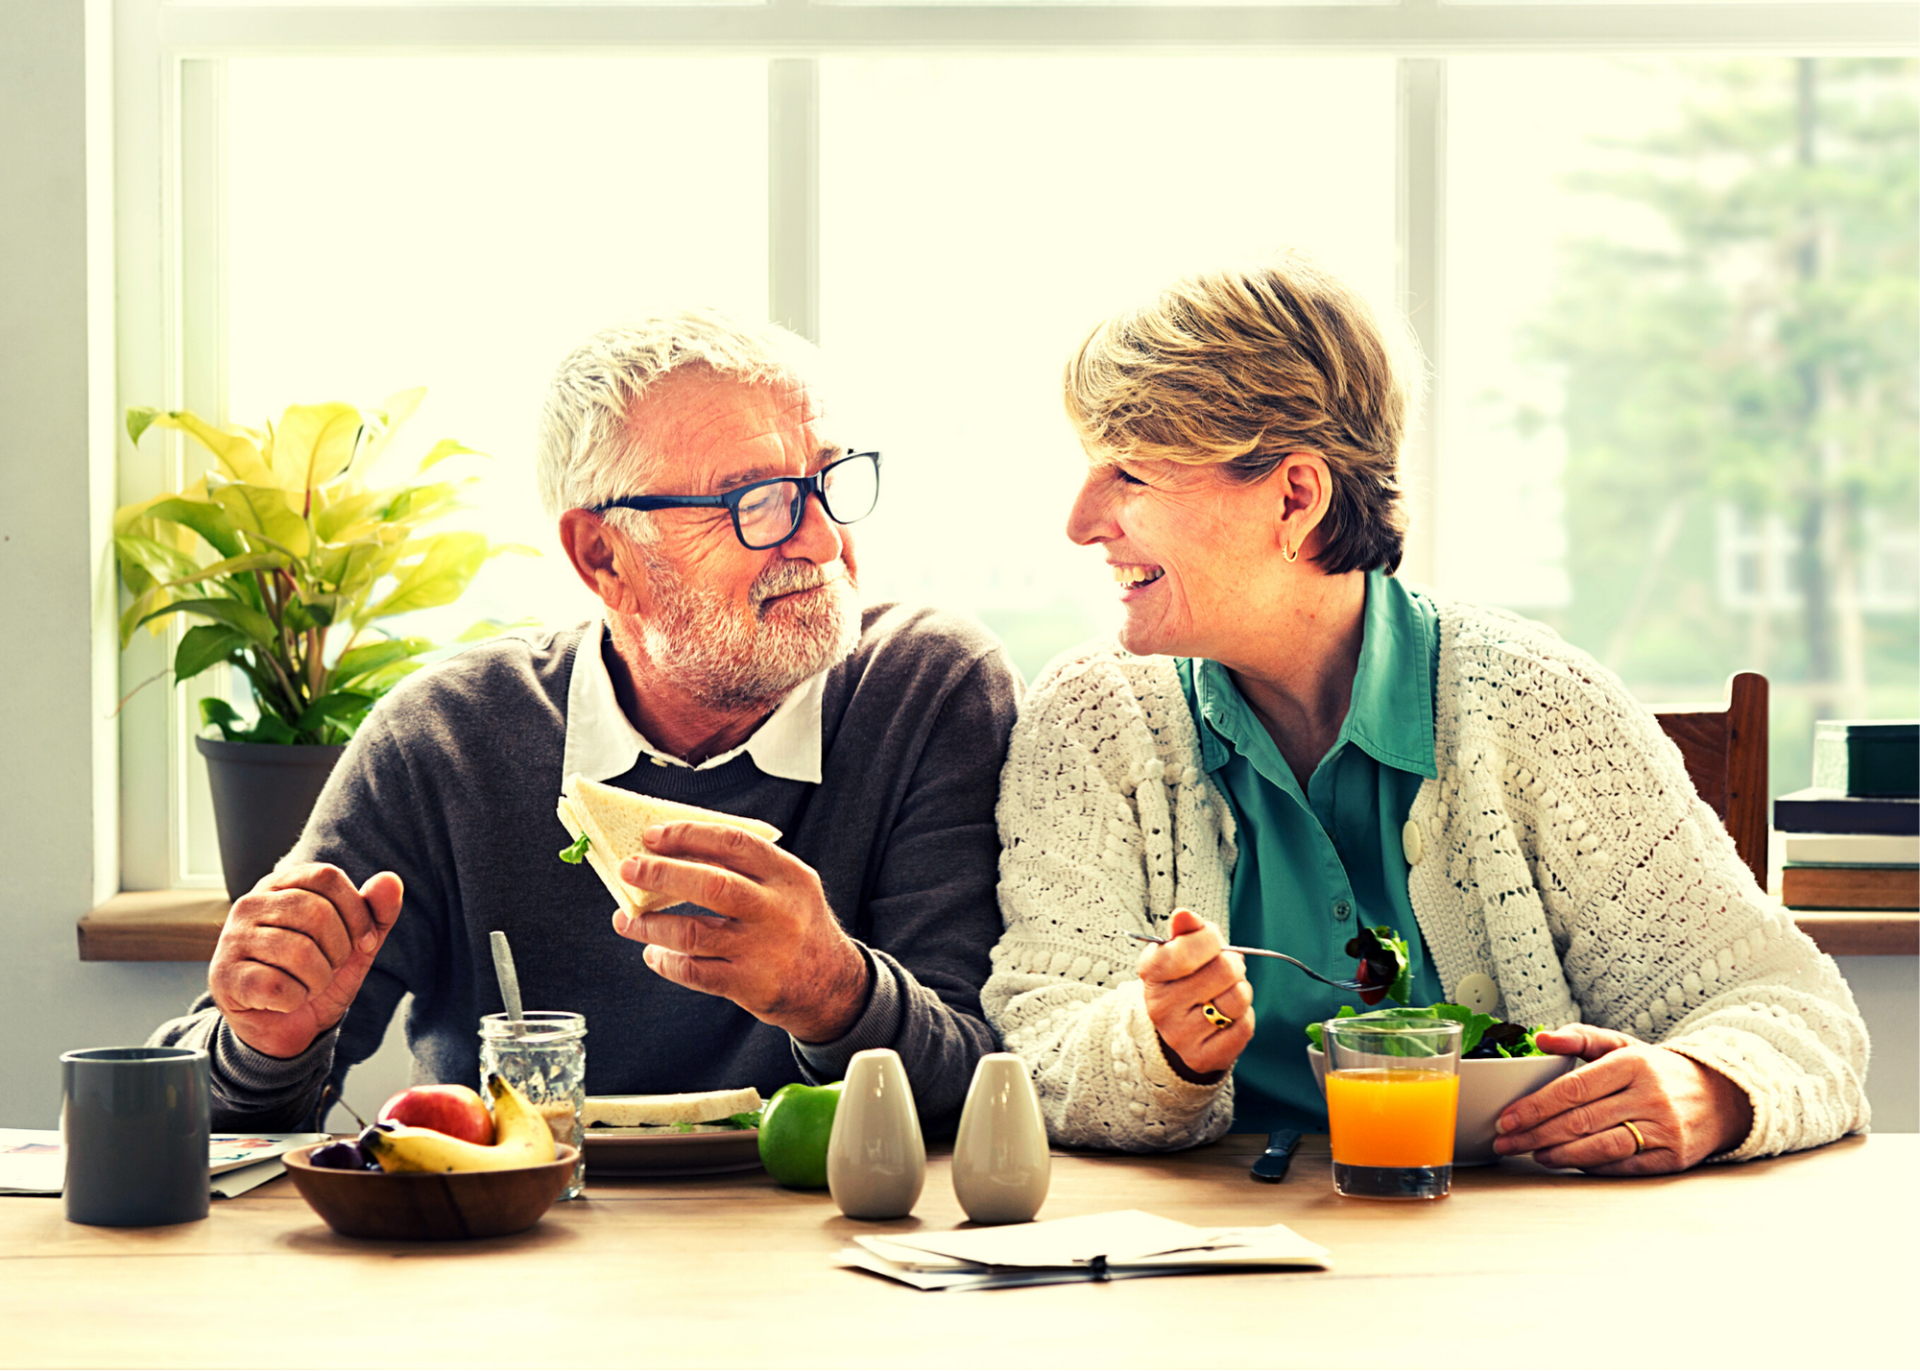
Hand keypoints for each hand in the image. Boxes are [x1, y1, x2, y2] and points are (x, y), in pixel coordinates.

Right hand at [208, 863, 403, 1059]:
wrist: (285, 1026)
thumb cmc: (317, 974)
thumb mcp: (356, 943)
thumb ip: (376, 912)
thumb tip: (390, 880)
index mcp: (282, 884)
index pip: (328, 877)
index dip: (357, 913)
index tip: (364, 942)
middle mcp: (251, 904)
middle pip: (316, 913)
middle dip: (339, 951)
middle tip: (329, 968)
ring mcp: (232, 939)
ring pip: (299, 951)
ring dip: (318, 979)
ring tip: (308, 985)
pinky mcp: (224, 976)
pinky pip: (277, 986)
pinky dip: (294, 1000)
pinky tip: (284, 1000)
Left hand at [615, 822, 868, 1043]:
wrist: (833, 987)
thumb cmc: (798, 928)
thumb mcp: (789, 888)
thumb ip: (747, 869)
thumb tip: (676, 852)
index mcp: (788, 876)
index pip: (734, 843)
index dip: (689, 836)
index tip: (653, 835)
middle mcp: (778, 910)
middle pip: (711, 885)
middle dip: (661, 874)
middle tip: (629, 869)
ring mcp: (764, 949)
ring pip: (692, 933)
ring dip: (650, 925)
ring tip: (626, 919)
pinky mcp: (750, 984)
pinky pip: (695, 971)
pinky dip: (666, 962)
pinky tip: (654, 954)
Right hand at [1139, 909, 1254, 1081]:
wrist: (1178, 1028)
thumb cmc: (1184, 979)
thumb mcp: (1179, 949)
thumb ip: (1186, 930)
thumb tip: (1184, 915)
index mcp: (1151, 972)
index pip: (1188, 947)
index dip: (1210, 939)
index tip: (1211, 941)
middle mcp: (1160, 1006)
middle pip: (1225, 971)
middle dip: (1233, 965)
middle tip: (1223, 970)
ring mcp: (1180, 1035)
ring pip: (1238, 1000)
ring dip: (1241, 991)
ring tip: (1225, 993)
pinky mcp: (1201, 1057)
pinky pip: (1244, 1027)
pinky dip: (1243, 1017)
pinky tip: (1226, 1017)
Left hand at [1492, 1024, 1754, 1174]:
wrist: (1721, 1096)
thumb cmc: (1658, 1071)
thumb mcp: (1622, 1045)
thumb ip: (1580, 1037)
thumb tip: (1540, 1039)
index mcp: (1633, 1063)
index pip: (1573, 1087)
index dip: (1536, 1106)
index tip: (1508, 1118)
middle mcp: (1649, 1095)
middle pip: (1581, 1119)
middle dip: (1536, 1133)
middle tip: (1506, 1140)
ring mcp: (1664, 1129)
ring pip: (1601, 1146)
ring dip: (1559, 1153)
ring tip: (1533, 1154)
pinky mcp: (1672, 1158)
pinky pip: (1623, 1166)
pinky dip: (1591, 1166)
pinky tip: (1567, 1162)